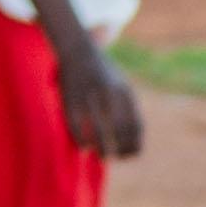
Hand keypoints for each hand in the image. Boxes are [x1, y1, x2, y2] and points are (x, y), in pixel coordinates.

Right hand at [53, 38, 145, 167]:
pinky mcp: (70, 99)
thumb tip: (135, 140)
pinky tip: (84, 146)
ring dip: (102, 150)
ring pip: (99, 132)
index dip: (134, 144)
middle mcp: (109, 94)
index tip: (130, 154)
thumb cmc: (103, 74)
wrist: (78, 49)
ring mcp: (89, 96)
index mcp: (124, 92)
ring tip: (103, 156)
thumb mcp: (122, 86)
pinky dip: (82, 141)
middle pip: (120, 131)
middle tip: (116, 157)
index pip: (135, 125)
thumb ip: (129, 109)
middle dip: (120, 149)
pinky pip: (78, 128)